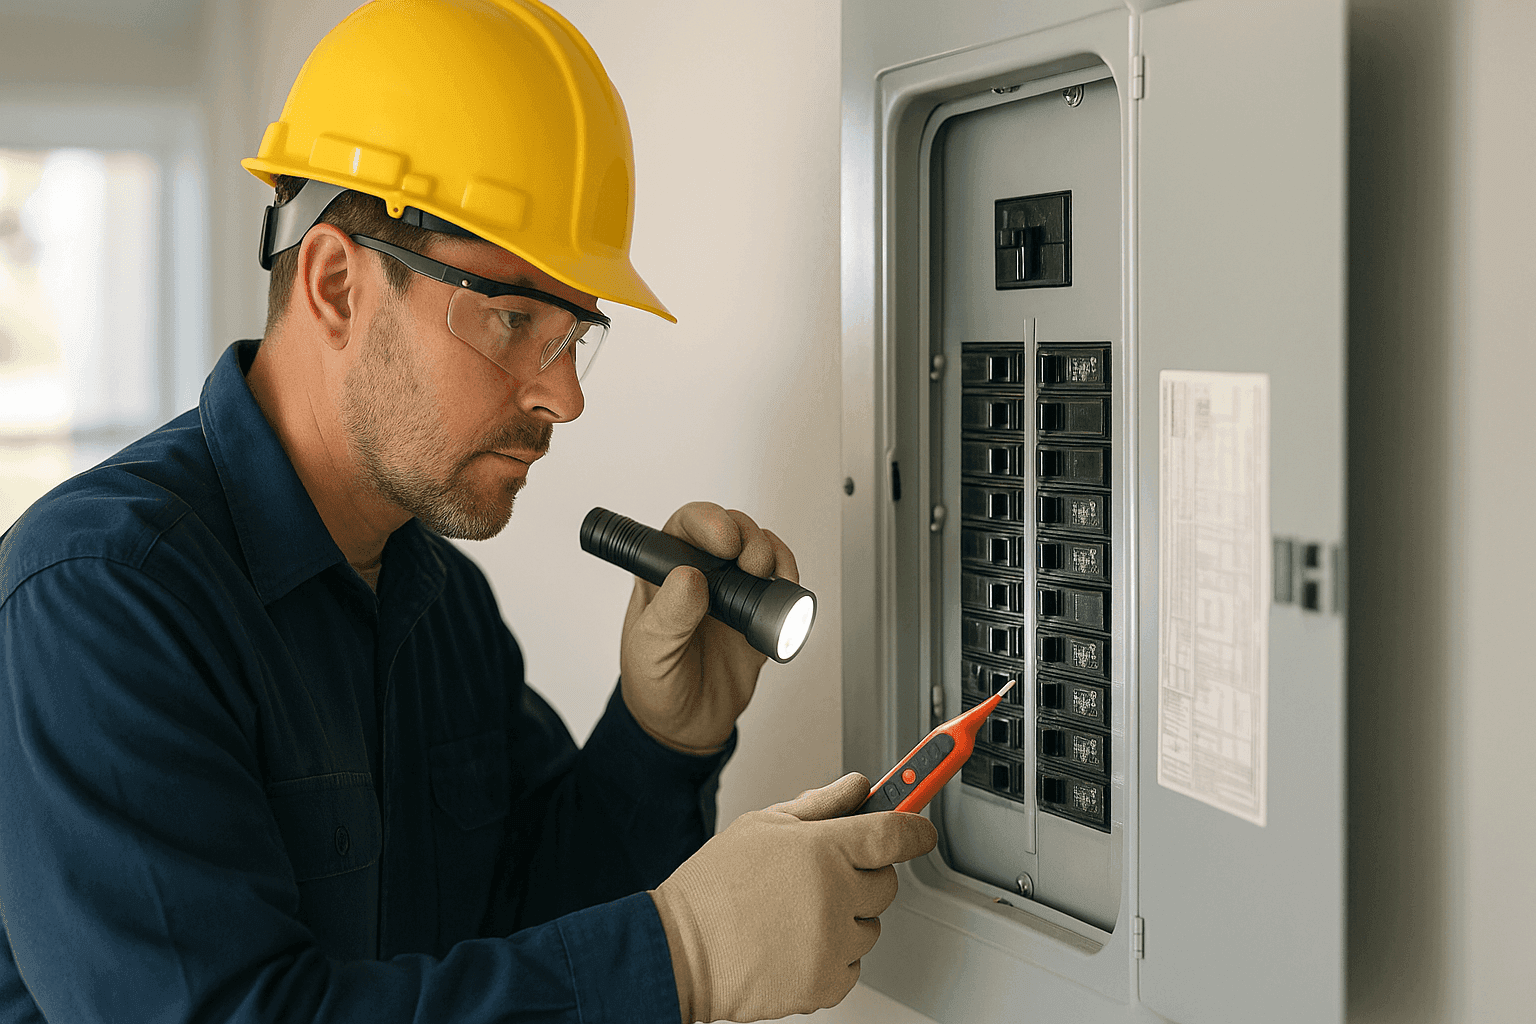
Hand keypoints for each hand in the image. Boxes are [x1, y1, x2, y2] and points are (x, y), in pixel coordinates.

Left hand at [619, 501, 797, 752]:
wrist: (686, 728)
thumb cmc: (655, 687)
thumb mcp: (650, 653)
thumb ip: (668, 617)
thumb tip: (689, 579)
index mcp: (662, 575)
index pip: (684, 527)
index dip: (708, 522)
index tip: (724, 542)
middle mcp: (699, 576)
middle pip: (729, 529)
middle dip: (747, 536)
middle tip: (750, 564)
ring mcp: (731, 594)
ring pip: (758, 549)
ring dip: (770, 553)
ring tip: (767, 578)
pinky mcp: (758, 615)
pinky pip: (780, 583)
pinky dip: (789, 578)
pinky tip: (784, 590)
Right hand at [650, 772, 937, 1022]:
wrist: (680, 950)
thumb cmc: (713, 887)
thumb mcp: (761, 824)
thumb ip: (819, 804)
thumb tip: (857, 788)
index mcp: (821, 848)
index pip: (893, 833)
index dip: (915, 827)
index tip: (921, 829)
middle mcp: (834, 895)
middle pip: (886, 883)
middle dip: (862, 876)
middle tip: (820, 876)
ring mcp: (833, 943)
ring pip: (869, 926)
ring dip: (846, 919)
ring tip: (795, 914)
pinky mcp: (826, 984)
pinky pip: (853, 965)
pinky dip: (832, 957)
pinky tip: (794, 943)